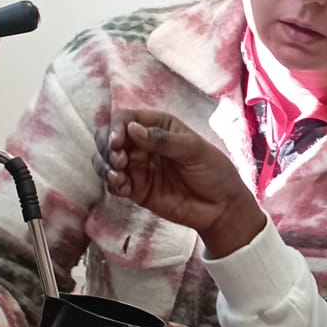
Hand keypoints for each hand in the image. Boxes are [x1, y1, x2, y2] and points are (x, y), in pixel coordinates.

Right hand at [105, 111, 264, 259]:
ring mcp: (138, 167)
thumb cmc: (214, 171)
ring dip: (105, 164)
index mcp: (158, 127)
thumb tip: (132, 129)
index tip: (118, 141)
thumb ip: (163, 140)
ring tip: (118, 173)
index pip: (127, 119)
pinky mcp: (136, 189)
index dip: (117, 127)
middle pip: (110, 138)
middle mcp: (143, 144)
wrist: (222, 207)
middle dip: (107, 146)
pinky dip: (112, 183)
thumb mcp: (193, 149)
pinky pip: (114, 184)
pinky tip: (123, 186)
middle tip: (118, 159)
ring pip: (106, 160)